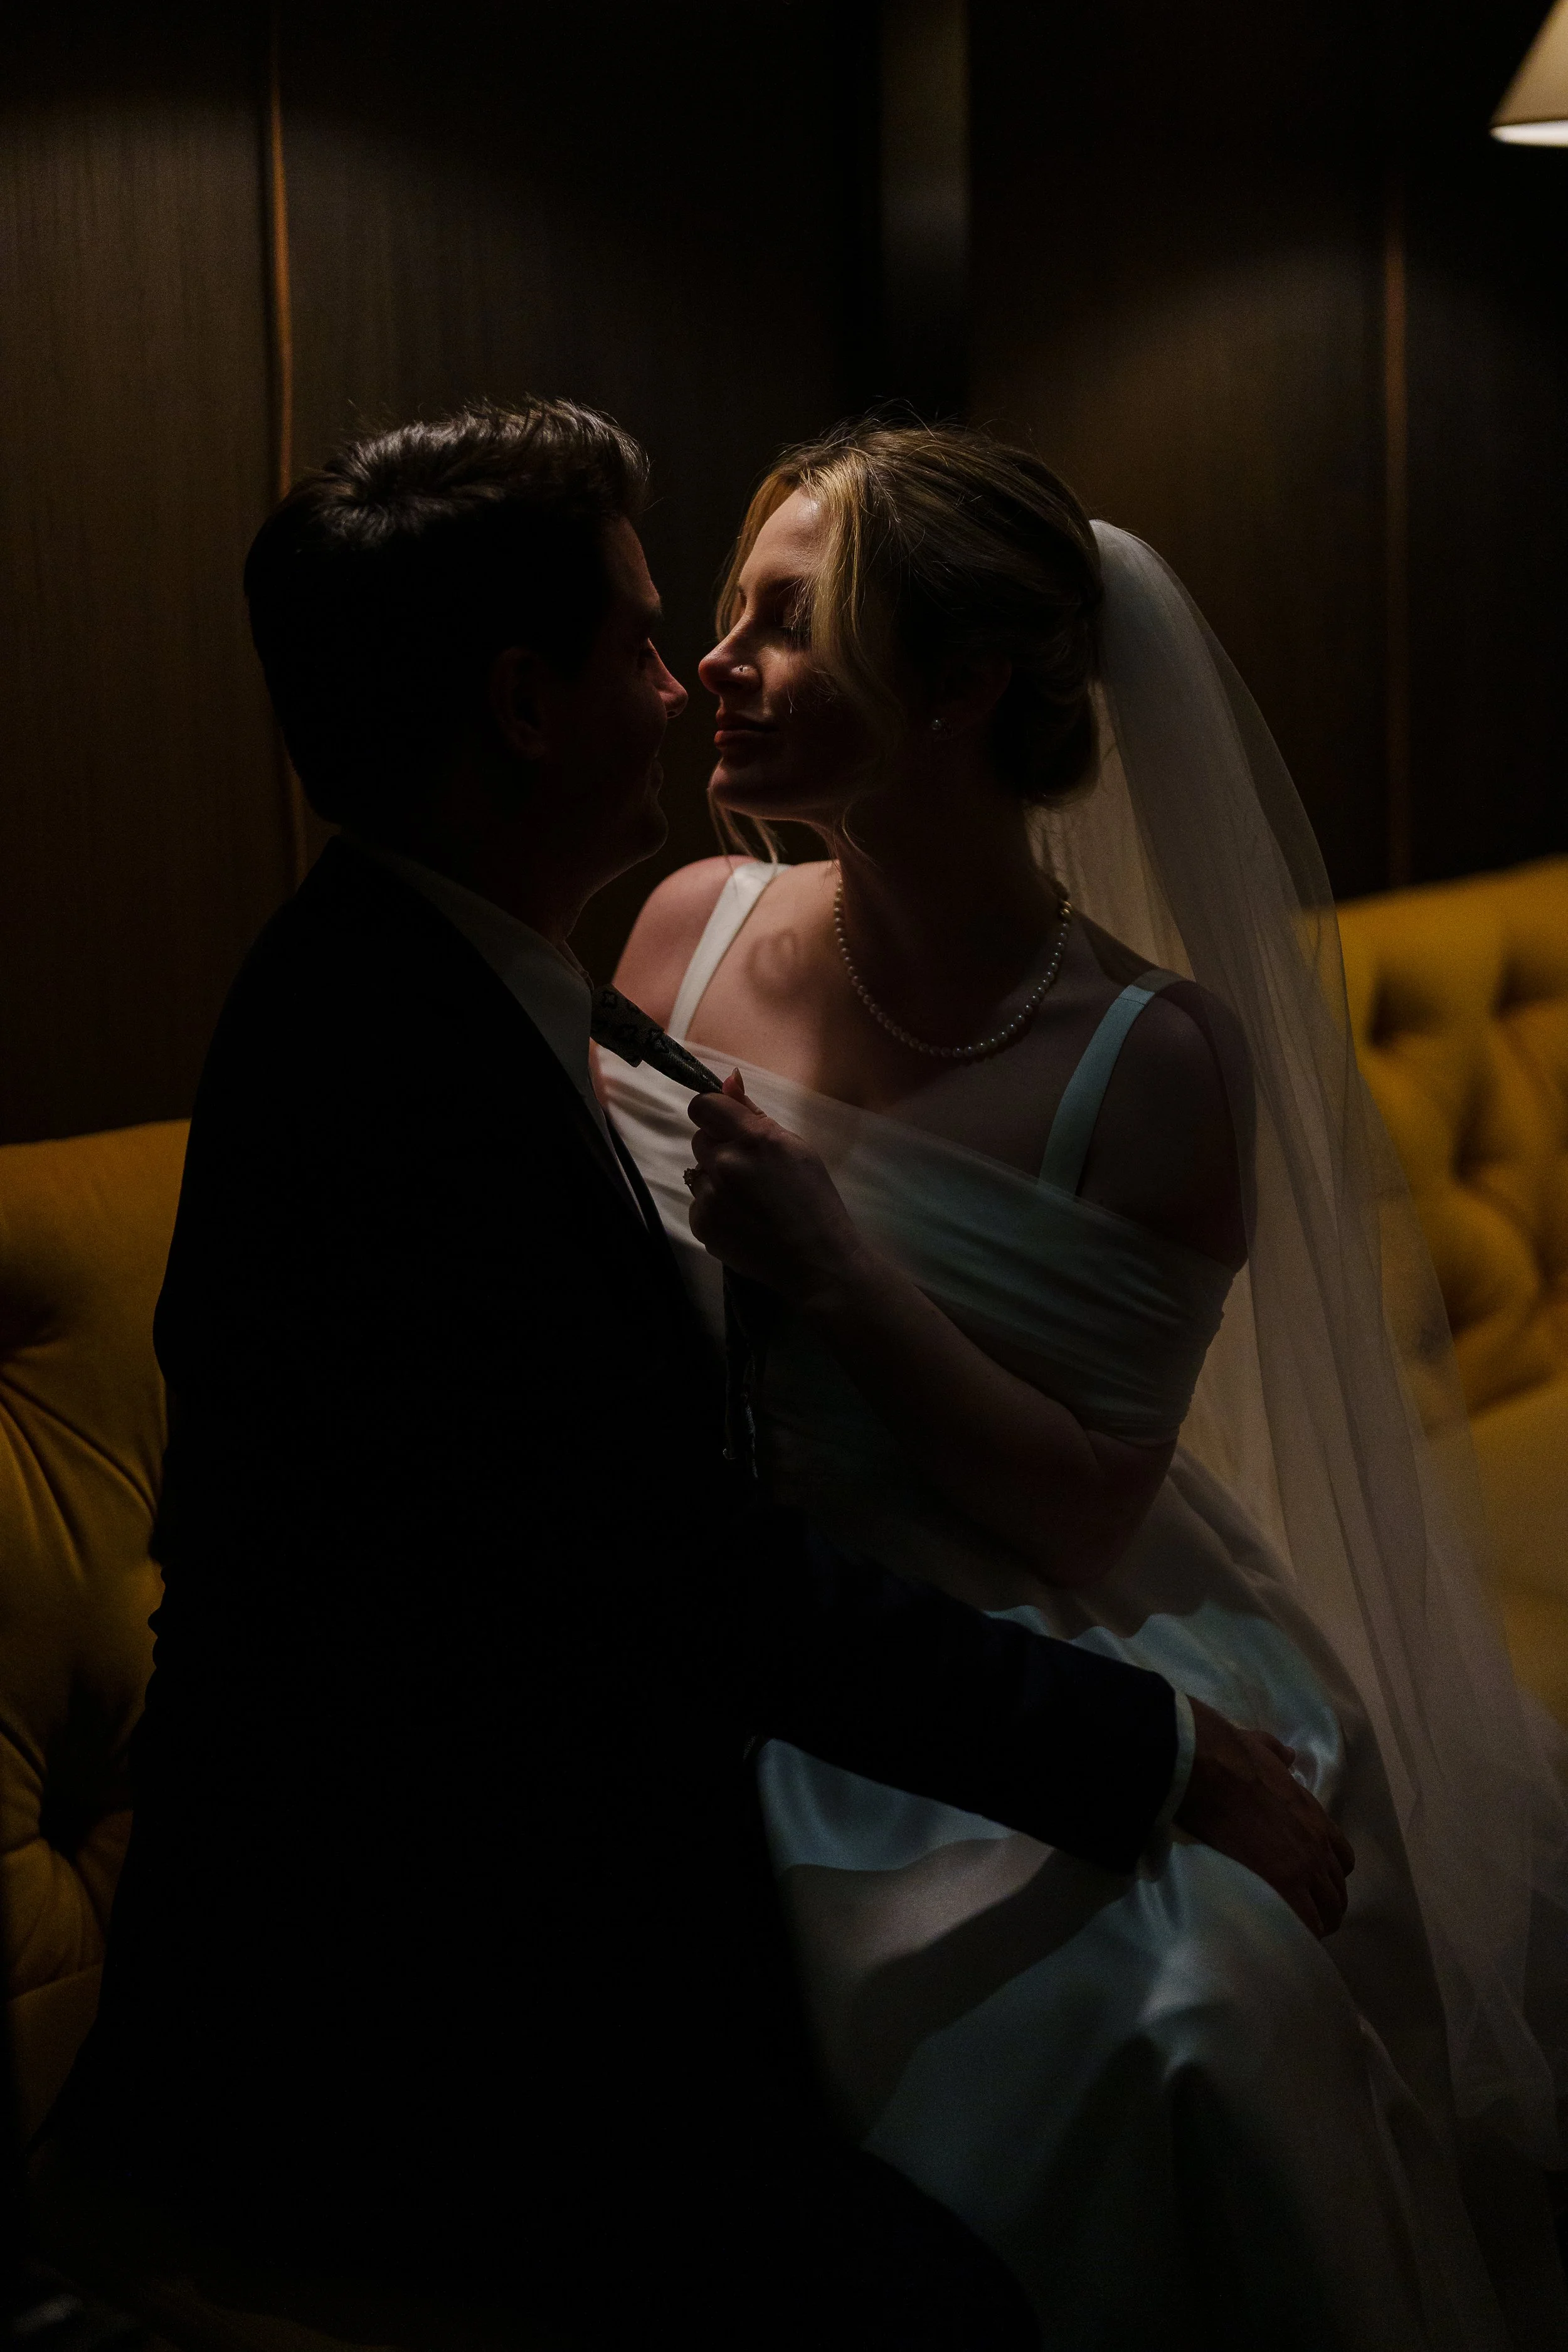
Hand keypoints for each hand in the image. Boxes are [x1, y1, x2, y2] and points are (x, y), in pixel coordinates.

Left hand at [686, 1072, 870, 1303]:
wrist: (817, 1261)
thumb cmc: (815, 1200)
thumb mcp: (796, 1147)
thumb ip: (755, 1114)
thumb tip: (728, 1080)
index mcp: (755, 1139)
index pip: (704, 1105)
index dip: (713, 1112)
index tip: (726, 1124)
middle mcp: (726, 1164)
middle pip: (700, 1138)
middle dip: (719, 1148)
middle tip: (749, 1170)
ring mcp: (710, 1197)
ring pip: (697, 1172)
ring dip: (715, 1179)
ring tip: (749, 1201)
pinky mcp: (701, 1224)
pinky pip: (698, 1203)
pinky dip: (714, 1208)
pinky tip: (742, 1220)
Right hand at [1174, 1699, 1354, 1937]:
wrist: (1215, 1772)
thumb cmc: (1234, 1757)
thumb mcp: (1265, 1748)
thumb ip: (1280, 1754)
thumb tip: (1287, 1754)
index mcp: (1316, 1817)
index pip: (1343, 1858)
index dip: (1330, 1873)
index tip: (1315, 1882)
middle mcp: (1318, 1846)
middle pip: (1338, 1891)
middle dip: (1326, 1905)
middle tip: (1306, 1914)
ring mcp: (1304, 1867)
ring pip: (1328, 1911)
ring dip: (1317, 1922)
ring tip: (1298, 1931)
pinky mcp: (1283, 1885)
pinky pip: (1306, 1922)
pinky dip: (1302, 1932)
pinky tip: (1289, 1936)